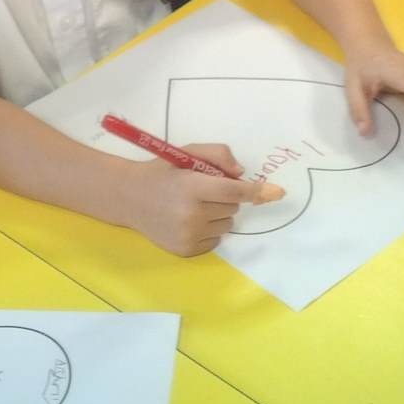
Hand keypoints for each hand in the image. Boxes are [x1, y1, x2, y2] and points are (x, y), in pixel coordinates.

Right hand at [120, 145, 283, 256]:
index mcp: (192, 187)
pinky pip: (216, 240)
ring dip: (219, 215)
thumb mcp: (187, 152)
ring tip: (195, 206)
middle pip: (233, 208)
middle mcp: (191, 214)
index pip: (233, 191)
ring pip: (227, 225)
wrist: (130, 198)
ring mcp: (189, 235)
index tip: (273, 192)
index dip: (254, 191)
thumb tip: (242, 174)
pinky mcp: (186, 250)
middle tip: (204, 191)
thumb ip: (217, 155)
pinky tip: (190, 220)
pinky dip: (210, 230)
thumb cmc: (163, 172)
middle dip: (226, 198)